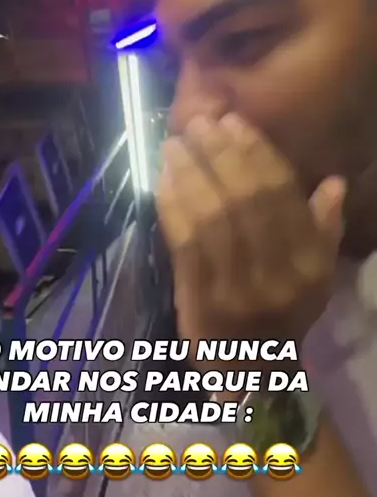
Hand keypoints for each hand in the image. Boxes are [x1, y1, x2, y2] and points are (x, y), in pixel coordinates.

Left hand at [156, 114, 345, 361]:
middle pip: (245, 200)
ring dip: (190, 174)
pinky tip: (163, 181)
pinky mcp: (200, 302)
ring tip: (174, 144)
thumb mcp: (316, 276)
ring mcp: (237, 291)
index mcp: (310, 263)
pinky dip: (172, 207)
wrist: (252, 373)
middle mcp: (277, 275)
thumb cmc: (284, 314)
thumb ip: (324, 229)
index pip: (282, 196)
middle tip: (198, 124)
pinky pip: (185, 245)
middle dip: (219, 155)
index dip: (256, 154)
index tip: (233, 123)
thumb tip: (334, 182)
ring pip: (212, 218)